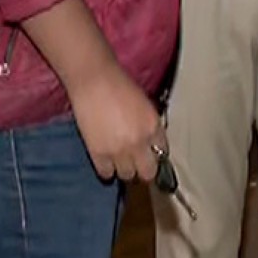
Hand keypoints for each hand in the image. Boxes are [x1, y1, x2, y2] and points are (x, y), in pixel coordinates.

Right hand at [67, 62, 165, 181]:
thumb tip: (148, 142)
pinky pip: (106, 174)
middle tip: (136, 163)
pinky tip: (105, 161)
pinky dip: (106, 170)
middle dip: (143, 169)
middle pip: (148, 172)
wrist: (94, 81)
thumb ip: (148, 126)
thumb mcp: (144, 106)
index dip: (156, 155)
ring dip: (124, 169)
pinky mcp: (98, 154)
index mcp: (154, 126)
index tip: (150, 156)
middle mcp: (140, 142)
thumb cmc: (119, 85)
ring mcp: (119, 150)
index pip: (163, 153)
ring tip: (119, 160)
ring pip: (127, 175)